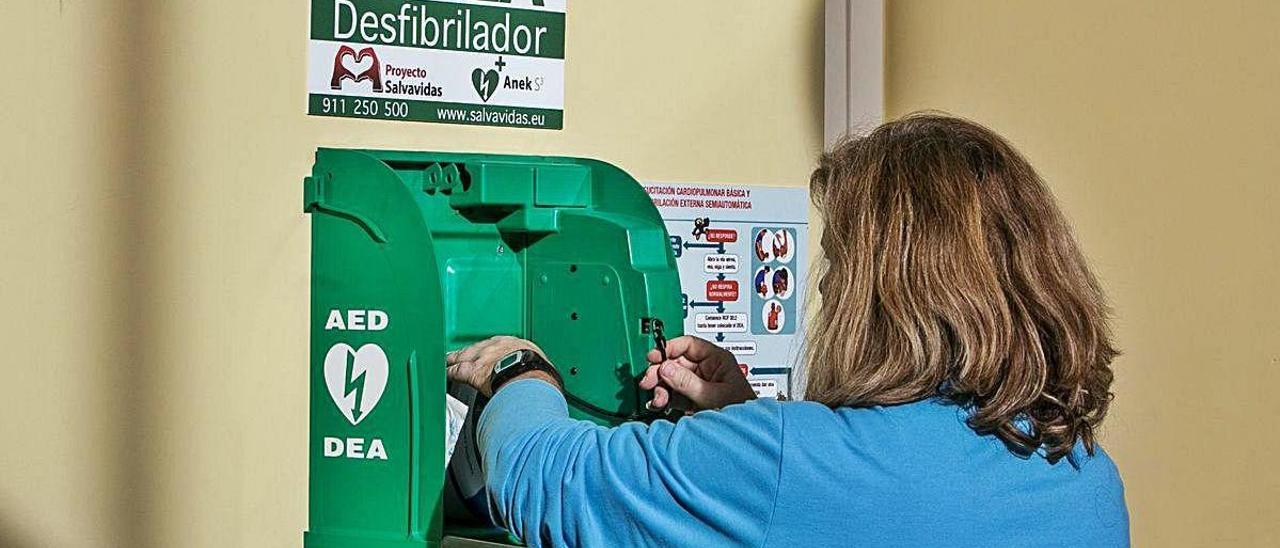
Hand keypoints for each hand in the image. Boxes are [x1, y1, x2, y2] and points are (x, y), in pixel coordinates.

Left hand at [446, 336, 551, 397]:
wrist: (528, 374)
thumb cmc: (537, 371)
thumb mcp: (537, 362)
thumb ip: (532, 365)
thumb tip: (540, 375)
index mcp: (512, 343)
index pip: (496, 345)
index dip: (488, 351)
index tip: (486, 354)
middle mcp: (494, 346)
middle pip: (476, 347)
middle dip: (468, 352)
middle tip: (460, 354)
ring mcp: (482, 357)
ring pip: (462, 356)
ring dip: (454, 359)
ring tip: (447, 361)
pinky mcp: (471, 371)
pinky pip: (455, 370)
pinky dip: (448, 372)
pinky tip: (444, 373)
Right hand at [640, 336, 755, 411]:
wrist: (745, 439)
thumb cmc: (742, 412)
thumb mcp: (712, 395)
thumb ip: (687, 382)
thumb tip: (666, 368)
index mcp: (717, 360)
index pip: (689, 345)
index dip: (670, 348)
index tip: (654, 356)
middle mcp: (706, 370)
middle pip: (676, 362)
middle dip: (660, 372)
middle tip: (648, 381)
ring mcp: (698, 385)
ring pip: (671, 379)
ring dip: (660, 388)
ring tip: (657, 399)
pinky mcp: (692, 400)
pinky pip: (673, 394)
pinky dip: (663, 398)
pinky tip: (658, 403)